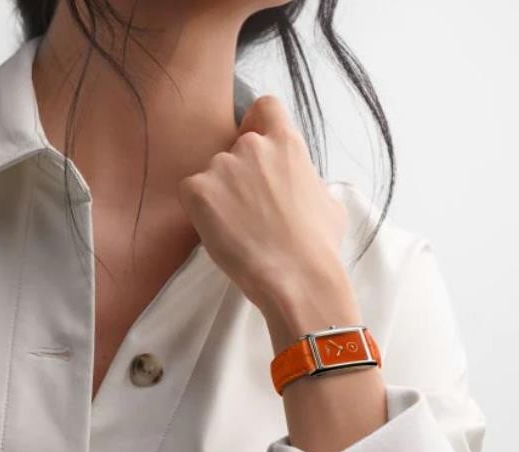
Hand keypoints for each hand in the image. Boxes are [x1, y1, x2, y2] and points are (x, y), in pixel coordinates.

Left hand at [177, 94, 349, 310]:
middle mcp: (251, 146)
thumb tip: (302, 187)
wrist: (296, 275)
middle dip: (238, 173)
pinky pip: (191, 193)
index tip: (257, 145)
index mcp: (286, 143)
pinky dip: (199, 209)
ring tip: (237, 228)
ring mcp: (222, 166)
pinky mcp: (198, 190)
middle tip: (249, 208)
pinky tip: (219, 230)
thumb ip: (307, 181)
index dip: (258, 124)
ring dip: (219, 194)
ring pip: (212, 173)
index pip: (265, 108)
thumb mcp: (328, 202)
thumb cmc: (318, 245)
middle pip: (235, 148)